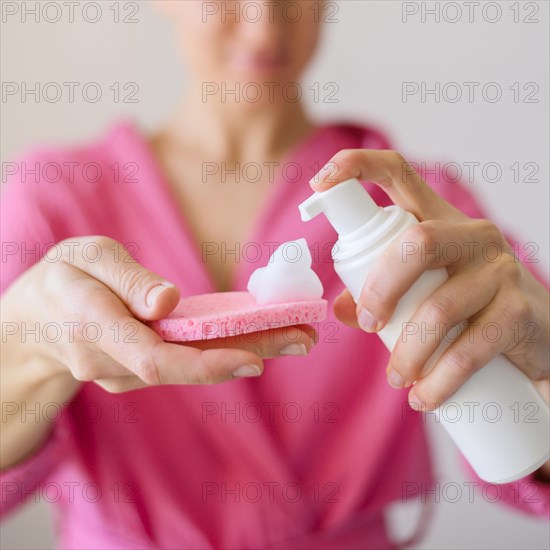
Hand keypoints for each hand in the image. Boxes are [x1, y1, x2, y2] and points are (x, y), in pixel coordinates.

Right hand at [2, 237, 315, 392]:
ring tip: (296, 335)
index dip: (206, 363)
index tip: (254, 359)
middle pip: (187, 366)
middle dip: (248, 354)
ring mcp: (127, 374)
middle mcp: (114, 362)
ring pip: (191, 366)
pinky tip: (260, 338)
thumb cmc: (63, 280)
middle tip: (304, 339)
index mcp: (96, 327)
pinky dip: (223, 352)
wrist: (35, 321)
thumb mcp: (85, 258)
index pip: (155, 358)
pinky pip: (185, 363)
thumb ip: (125, 279)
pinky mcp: (141, 371)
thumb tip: (167, 302)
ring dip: (245, 352)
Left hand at [311, 150, 549, 410]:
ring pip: (440, 307)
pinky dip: (440, 380)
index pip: (399, 174)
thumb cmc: (469, 305)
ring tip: (397, 380)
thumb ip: (381, 293)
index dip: (356, 167)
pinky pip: (470, 349)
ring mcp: (501, 270)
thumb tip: (340, 310)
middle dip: (380, 288)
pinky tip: (424, 398)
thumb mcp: (426, 289)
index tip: (317, 183)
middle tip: (368, 325)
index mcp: (439, 221)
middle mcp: (472, 235)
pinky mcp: (520, 312)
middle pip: (417, 243)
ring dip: (407, 352)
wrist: (541, 336)